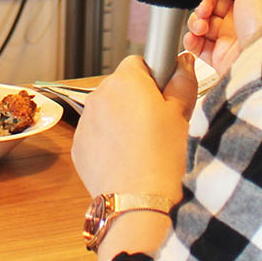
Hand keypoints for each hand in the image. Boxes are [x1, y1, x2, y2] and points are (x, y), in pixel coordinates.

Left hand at [71, 54, 196, 203]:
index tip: (163, 98)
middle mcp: (99, 94)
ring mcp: (85, 120)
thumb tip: (182, 62)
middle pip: (120, 87)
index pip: (138, 62)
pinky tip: (125, 158)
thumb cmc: (162, 155)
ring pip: (107, 110)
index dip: (153, 79)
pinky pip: (96, 133)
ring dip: (120, 120)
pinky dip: (108, 141)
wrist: (138, 199)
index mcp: (126, 80)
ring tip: (141, 146)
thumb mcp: (181, 114)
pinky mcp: (78, 144)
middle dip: (136, 100)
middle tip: (156, 125)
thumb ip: (182, 81)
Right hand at [184, 0, 261, 73]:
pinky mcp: (219, 57)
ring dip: (196, 21)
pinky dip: (191, 40)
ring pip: (201, 23)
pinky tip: (194, 36)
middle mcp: (241, 18)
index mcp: (252, 0)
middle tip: (206, 7)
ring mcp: (229, 38)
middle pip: (210, 3)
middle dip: (202, 2)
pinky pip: (197, 45)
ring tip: (202, 25)